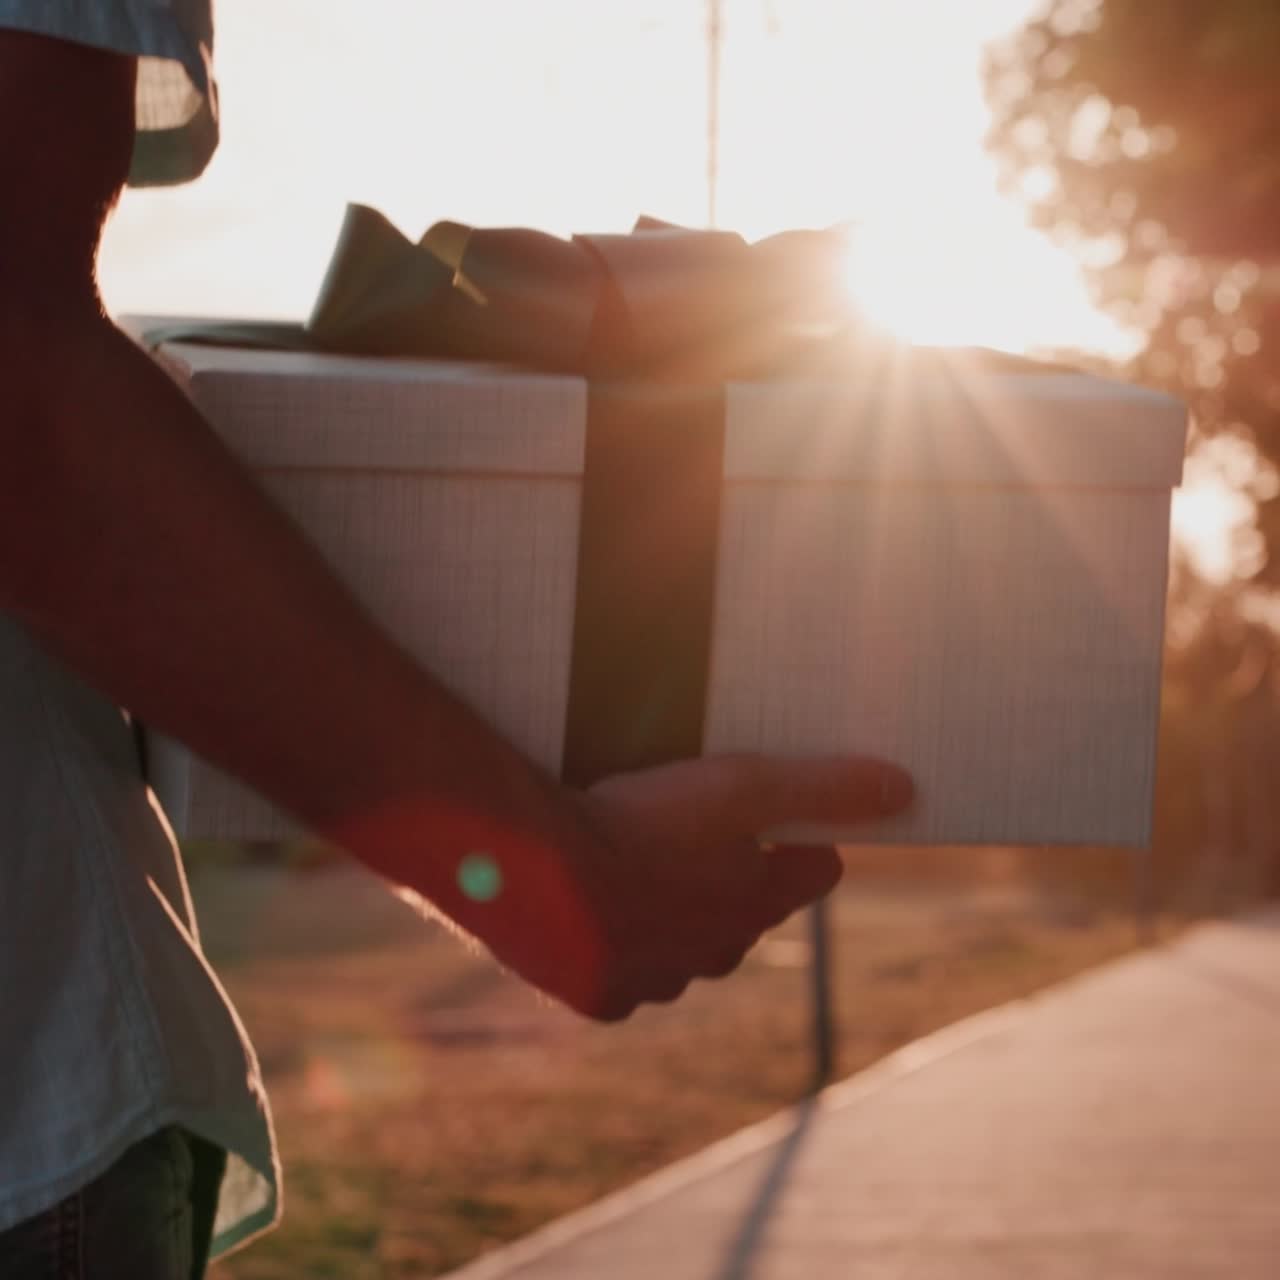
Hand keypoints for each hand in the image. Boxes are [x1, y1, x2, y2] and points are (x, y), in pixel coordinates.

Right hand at [460, 754, 912, 1020]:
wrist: (533, 873)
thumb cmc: (643, 823)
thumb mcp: (744, 788)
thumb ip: (825, 789)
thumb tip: (908, 789)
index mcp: (757, 904)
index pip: (812, 871)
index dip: (801, 839)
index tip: (781, 815)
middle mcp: (716, 953)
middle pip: (744, 915)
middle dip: (732, 881)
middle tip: (695, 832)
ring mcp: (656, 981)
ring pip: (679, 946)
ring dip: (668, 914)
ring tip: (634, 866)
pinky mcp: (598, 997)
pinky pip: (617, 971)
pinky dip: (612, 942)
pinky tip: (589, 905)